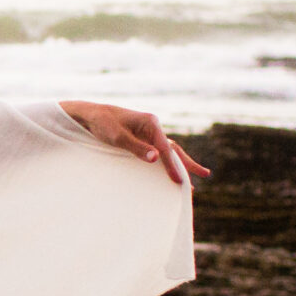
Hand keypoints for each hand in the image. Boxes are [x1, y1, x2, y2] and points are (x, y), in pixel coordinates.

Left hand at [58, 101, 210, 184]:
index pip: (166, 147)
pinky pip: (158, 153)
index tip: (179, 181)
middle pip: (173, 148)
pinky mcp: (141, 140)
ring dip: (179, 164)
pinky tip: (170, 172)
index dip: (173, 165)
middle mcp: (152, 127)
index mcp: (150, 123)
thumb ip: (136, 147)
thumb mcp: (117, 136)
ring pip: (168, 151)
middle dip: (188, 163)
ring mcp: (147, 134)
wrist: (90, 115)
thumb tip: (155, 158)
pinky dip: (166, 163)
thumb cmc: (102, 124)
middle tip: (205, 175)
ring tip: (192, 180)